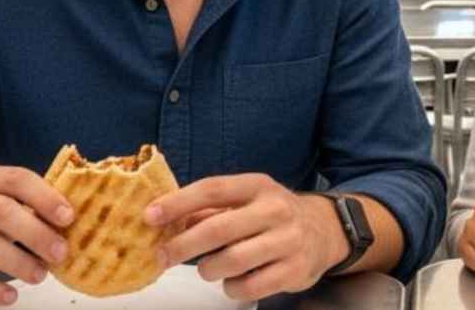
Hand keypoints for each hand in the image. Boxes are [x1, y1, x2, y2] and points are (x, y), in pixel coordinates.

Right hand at [0, 165, 74, 306]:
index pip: (16, 178)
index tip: (69, 218)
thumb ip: (22, 209)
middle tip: (60, 254)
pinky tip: (9, 296)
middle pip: (1, 211)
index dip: (45, 197)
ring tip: (39, 276)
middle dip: (36, 234)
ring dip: (17, 263)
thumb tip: (67, 225)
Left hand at [148, 174, 343, 302]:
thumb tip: (164, 220)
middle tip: (162, 256)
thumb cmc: (271, 216)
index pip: (213, 190)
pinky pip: (250, 287)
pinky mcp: (295, 269)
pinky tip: (234, 281)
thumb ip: (209, 210)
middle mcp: (275, 209)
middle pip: (218, 229)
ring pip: (232, 262)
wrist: (324, 231)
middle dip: (182, 246)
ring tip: (208, 269)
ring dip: (209, 270)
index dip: (178, 203)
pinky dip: (232, 288)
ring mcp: (288, 240)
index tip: (149, 216)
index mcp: (258, 186)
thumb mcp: (246, 202)